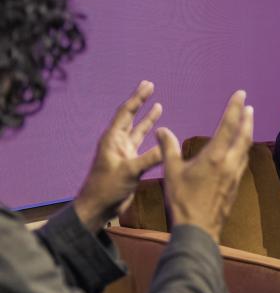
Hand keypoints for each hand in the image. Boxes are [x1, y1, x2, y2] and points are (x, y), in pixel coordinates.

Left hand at [74, 81, 163, 231]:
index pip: (126, 113)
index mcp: (112, 139)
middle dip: (141, 102)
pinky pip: (143, 145)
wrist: (98, 207)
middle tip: (150, 86)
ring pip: (138, 131)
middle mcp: (118, 143)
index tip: (148, 84)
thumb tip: (167, 146)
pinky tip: (159, 133)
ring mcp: (124, 153)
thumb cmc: (107, 188)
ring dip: (148, 119)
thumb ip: (148, 159)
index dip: (137, 98)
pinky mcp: (130, 163)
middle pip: (131, 117)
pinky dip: (152, 137)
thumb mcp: (128, 172)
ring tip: (158, 105)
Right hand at [156, 91, 253, 243]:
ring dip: (247, 133)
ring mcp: (235, 175)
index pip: (228, 125)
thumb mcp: (171, 172)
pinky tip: (240, 150)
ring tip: (247, 123)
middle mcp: (229, 163)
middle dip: (246, 119)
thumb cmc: (182, 200)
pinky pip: (242, 162)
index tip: (241, 94)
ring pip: (245, 149)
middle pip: (243, 136)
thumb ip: (168, 148)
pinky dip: (243, 149)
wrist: (198, 230)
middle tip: (248, 106)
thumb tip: (162, 130)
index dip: (235, 108)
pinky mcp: (236, 186)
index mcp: (214, 157)